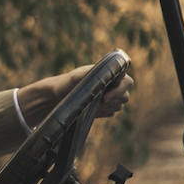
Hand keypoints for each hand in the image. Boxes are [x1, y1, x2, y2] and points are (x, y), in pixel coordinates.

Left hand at [17, 65, 133, 126]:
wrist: (56, 98)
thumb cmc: (66, 83)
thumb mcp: (75, 77)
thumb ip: (90, 73)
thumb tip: (102, 71)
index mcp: (109, 74)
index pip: (127, 82)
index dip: (119, 90)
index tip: (104, 98)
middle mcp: (113, 85)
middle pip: (125, 96)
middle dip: (113, 100)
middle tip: (98, 103)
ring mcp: (109, 97)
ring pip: (119, 105)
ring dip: (108, 107)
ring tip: (92, 105)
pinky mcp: (104, 108)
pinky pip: (112, 112)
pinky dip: (104, 112)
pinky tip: (91, 110)